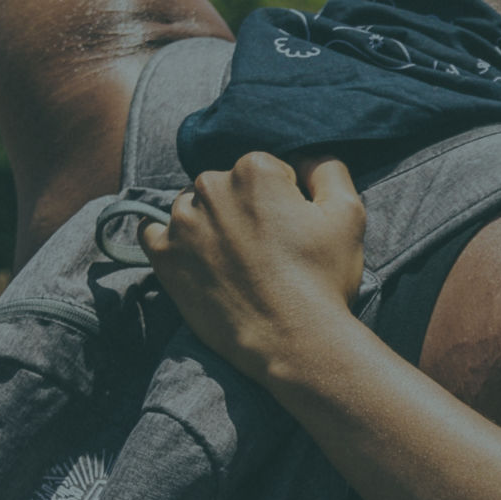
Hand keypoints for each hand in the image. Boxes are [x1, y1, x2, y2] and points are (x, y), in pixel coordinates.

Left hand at [140, 152, 366, 382]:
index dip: (285, 200)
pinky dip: (170, 239)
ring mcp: (182, 223)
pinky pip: (152, 232)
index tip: (292, 230)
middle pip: (227, 186)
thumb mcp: (348, 214)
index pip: (268, 171)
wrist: (293, 340)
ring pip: (193, 207)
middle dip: (245, 209)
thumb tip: (305, 160)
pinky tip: (193, 256)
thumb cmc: (323, 278)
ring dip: (210, 224)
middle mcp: (210, 187)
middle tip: (267, 249)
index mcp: (254, 169)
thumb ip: (327, 169)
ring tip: (237, 261)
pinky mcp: (164, 257)